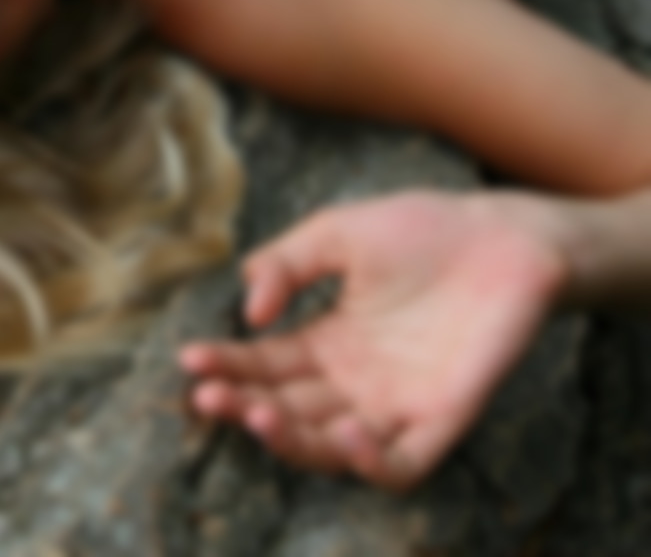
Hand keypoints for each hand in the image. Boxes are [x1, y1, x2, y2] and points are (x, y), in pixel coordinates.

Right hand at [180, 191, 565, 489]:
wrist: (503, 237)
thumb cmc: (422, 229)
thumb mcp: (337, 233)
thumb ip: (286, 264)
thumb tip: (248, 311)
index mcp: (330, 341)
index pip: (265, 365)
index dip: (227, 365)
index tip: (190, 359)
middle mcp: (356, 382)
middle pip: (288, 410)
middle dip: (243, 406)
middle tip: (209, 396)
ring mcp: (397, 405)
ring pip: (332, 447)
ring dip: (291, 440)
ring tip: (258, 414)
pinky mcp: (442, 419)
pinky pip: (401, 463)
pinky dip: (370, 462)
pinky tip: (344, 433)